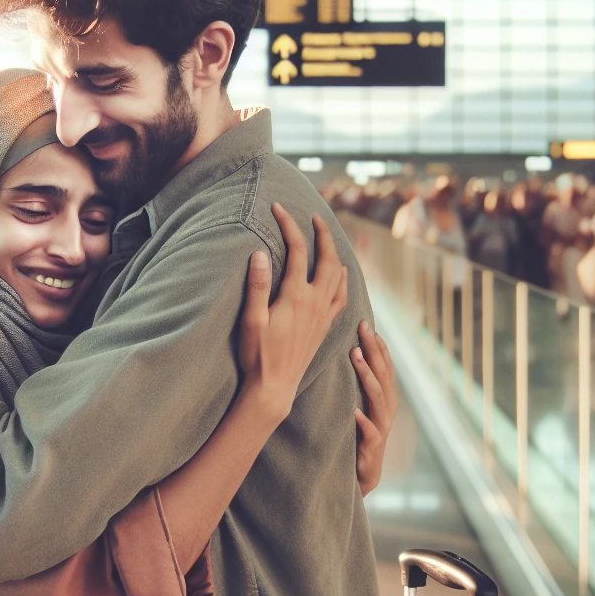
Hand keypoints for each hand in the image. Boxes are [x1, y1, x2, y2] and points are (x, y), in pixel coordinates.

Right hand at [236, 204, 349, 423]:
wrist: (274, 388)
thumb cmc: (258, 356)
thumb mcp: (252, 320)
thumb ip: (257, 285)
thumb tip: (258, 253)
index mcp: (296, 297)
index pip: (297, 251)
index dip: (289, 225)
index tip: (279, 208)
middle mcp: (315, 303)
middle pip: (327, 259)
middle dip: (323, 234)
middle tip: (314, 217)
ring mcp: (323, 315)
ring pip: (338, 276)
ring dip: (334, 254)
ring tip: (328, 240)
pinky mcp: (325, 327)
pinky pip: (341, 297)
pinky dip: (342, 280)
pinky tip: (340, 276)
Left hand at [352, 321, 396, 494]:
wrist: (364, 473)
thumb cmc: (361, 436)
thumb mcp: (362, 406)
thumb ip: (361, 385)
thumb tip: (350, 354)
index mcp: (386, 398)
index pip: (385, 366)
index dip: (379, 346)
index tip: (367, 325)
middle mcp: (388, 409)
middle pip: (383, 374)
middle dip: (374, 350)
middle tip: (363, 329)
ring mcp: (382, 427)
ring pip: (378, 397)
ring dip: (367, 375)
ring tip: (355, 356)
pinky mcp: (373, 446)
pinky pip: (370, 432)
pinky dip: (363, 421)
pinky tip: (355, 411)